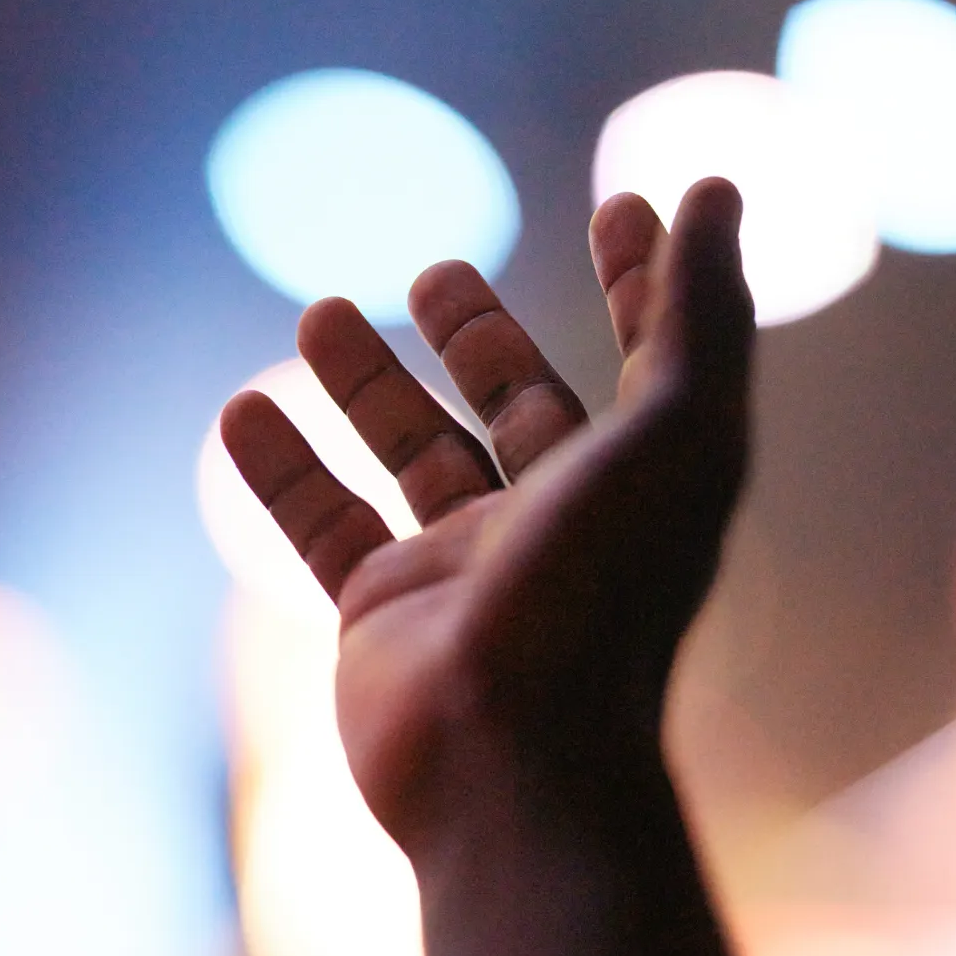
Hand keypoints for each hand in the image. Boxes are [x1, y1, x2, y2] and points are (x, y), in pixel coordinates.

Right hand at [221, 179, 752, 855]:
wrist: (506, 762)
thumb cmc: (598, 599)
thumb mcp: (678, 435)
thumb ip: (697, 315)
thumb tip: (716, 192)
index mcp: (634, 485)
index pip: (649, 364)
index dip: (643, 286)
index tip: (616, 211)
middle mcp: (554, 527)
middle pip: (517, 411)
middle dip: (480, 337)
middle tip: (438, 272)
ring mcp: (464, 575)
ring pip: (409, 458)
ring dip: (367, 384)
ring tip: (319, 311)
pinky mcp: (381, 618)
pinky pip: (325, 526)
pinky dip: (283, 470)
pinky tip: (239, 410)